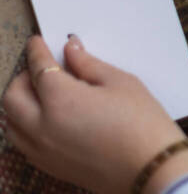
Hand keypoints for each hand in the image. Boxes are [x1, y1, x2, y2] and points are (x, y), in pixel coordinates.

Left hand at [2, 36, 187, 193]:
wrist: (151, 168)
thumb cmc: (142, 123)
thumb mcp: (121, 83)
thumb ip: (89, 65)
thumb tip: (71, 50)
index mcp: (61, 99)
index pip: (38, 68)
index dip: (37, 51)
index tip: (37, 41)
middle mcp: (42, 126)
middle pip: (13, 96)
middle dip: (23, 76)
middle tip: (41, 67)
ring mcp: (42, 149)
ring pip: (11, 122)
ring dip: (19, 102)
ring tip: (41, 93)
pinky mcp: (48, 165)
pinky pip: (21, 142)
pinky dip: (24, 125)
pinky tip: (45, 118)